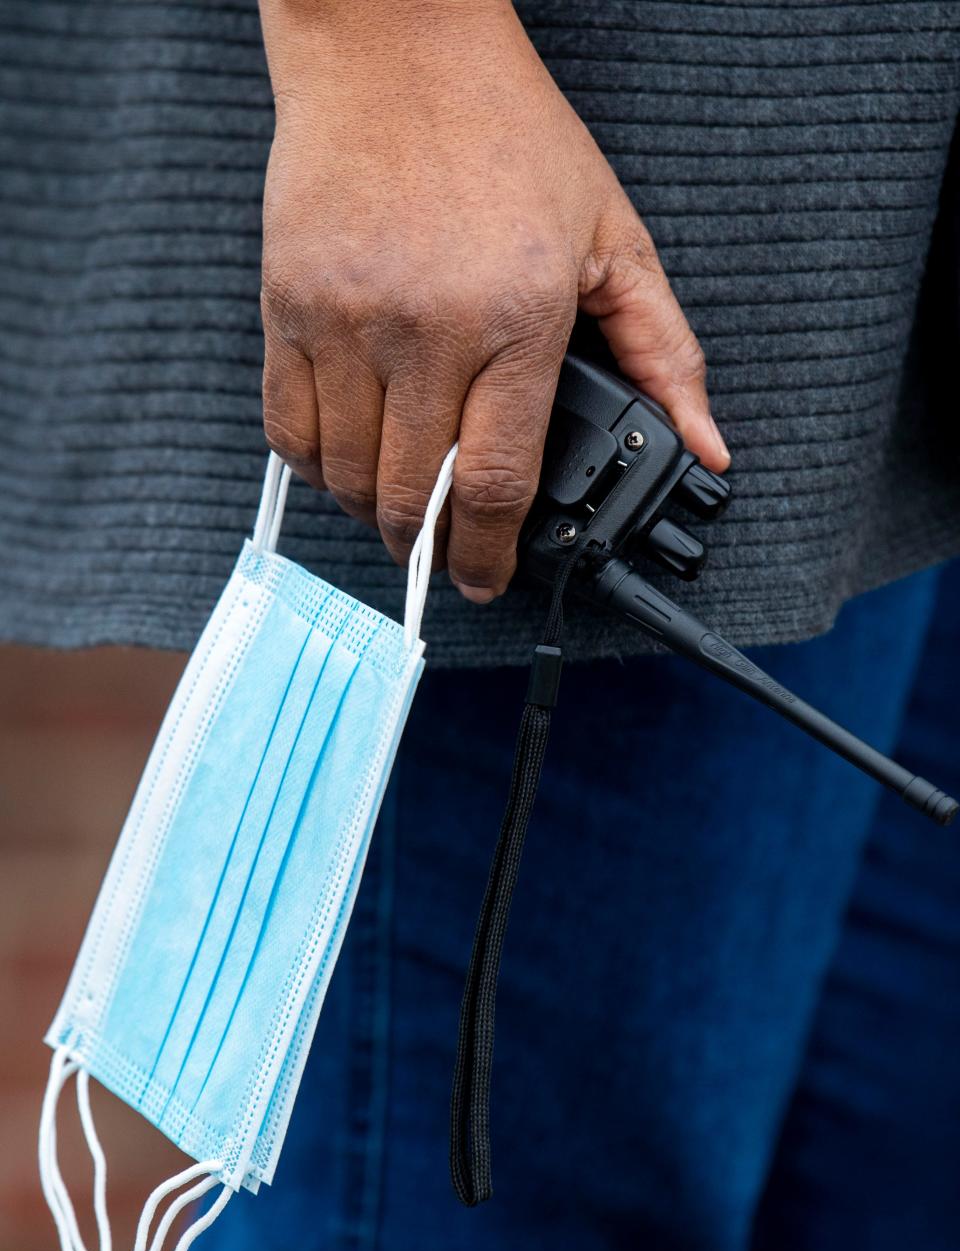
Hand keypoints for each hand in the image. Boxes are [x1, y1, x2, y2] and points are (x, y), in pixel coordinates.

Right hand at [259, 0, 728, 601]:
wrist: (394, 45)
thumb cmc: (506, 134)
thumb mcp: (611, 234)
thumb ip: (664, 350)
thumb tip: (706, 444)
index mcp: (515, 319)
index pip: (493, 484)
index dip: (488, 556)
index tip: (486, 581)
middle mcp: (425, 329)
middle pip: (410, 496)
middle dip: (427, 548)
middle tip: (440, 553)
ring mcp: (345, 320)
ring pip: (346, 474)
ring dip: (373, 512)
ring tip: (397, 507)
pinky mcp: (287, 305)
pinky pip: (287, 427)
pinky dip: (316, 465)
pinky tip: (347, 460)